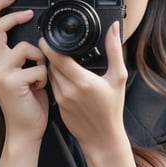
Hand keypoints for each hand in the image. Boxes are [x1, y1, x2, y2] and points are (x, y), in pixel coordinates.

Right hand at [0, 0, 48, 143]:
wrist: (26, 128)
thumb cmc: (29, 98)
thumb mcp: (24, 70)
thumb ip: (24, 51)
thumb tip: (38, 33)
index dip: (0, 5)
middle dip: (16, 16)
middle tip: (30, 14)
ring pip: (25, 47)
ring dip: (41, 59)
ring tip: (40, 75)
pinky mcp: (10, 82)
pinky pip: (37, 68)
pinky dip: (44, 77)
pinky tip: (39, 89)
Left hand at [39, 21, 126, 154]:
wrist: (102, 139)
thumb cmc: (112, 109)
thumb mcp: (118, 77)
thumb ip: (114, 50)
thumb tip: (114, 28)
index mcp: (82, 81)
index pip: (57, 57)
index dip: (49, 45)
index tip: (47, 36)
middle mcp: (68, 89)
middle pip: (51, 63)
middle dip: (51, 53)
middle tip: (55, 44)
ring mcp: (60, 98)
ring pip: (50, 74)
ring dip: (52, 65)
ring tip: (60, 58)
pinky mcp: (57, 105)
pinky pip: (52, 85)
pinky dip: (55, 77)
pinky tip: (64, 75)